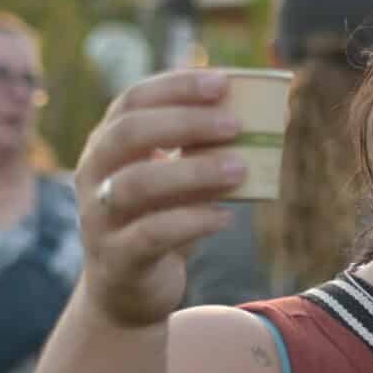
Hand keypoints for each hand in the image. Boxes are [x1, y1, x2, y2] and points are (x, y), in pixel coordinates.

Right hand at [74, 69, 244, 328]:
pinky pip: (151, 234)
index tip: (223, 82)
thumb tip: (277, 117)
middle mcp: (94, 174)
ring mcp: (99, 217)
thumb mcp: (183, 179)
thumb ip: (211, 149)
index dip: (176, 87)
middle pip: (129, 133)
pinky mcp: (116, 257)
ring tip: (241, 169)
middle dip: (185, 122)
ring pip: (136, 184)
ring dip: (193, 172)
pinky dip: (192, 222)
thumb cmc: (162, 219)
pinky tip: (225, 217)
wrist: (129, 290)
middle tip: (237, 124)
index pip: (132, 100)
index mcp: (108, 144)